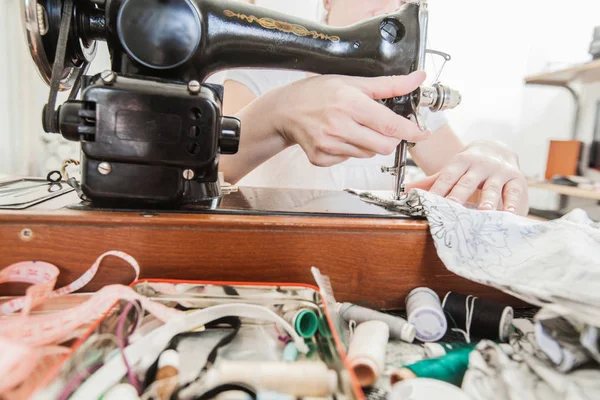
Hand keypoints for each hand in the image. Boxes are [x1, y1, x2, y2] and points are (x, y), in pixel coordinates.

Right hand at [271, 71, 430, 166]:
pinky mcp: (321, 158)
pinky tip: (340, 136)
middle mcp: (339, 127)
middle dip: (390, 137)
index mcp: (349, 104)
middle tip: (383, 126)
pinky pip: (350, 159)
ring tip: (354, 127)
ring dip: (370, 143)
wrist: (285, 110)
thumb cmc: (317, 93)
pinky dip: (351, 150)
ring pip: (368, 154)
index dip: (411, 131)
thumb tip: (417, 79)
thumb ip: (388, 85)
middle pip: (384, 146)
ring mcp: (329, 145)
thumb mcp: (353, 82)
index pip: (390, 125)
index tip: (422, 132)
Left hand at [406, 140, 528, 215]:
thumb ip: (430, 182)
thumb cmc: (469, 165)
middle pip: (468, 181)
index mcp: (461, 162)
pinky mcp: (517, 179)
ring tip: (485, 212)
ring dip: (489, 200)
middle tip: (452, 206)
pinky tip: (511, 214)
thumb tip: (406, 191)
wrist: (497, 147)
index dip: (438, 189)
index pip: (447, 176)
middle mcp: (481, 165)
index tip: (428, 202)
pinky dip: (514, 203)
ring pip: (493, 187)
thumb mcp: (451, 169)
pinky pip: (515, 192)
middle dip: (460, 194)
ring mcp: (500, 172)